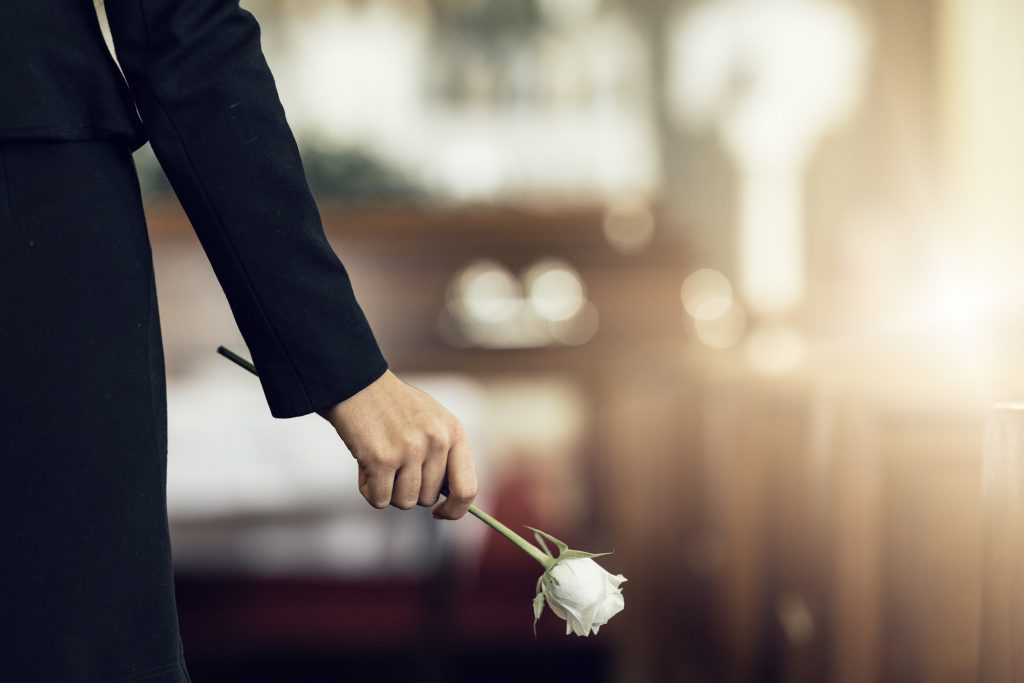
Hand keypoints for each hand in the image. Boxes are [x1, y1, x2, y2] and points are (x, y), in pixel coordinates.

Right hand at [317, 370, 476, 519]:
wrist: (356, 384)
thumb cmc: (394, 408)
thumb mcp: (432, 422)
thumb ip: (445, 456)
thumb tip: (450, 501)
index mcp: (454, 432)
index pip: (467, 488)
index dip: (455, 510)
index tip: (440, 513)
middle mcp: (437, 441)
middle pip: (428, 499)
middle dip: (409, 490)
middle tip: (394, 464)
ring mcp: (410, 450)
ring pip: (404, 502)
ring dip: (388, 491)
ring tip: (379, 462)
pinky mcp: (382, 459)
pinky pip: (380, 500)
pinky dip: (369, 490)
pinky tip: (364, 466)